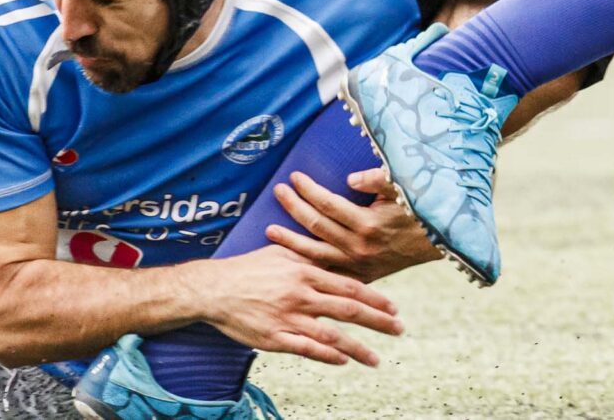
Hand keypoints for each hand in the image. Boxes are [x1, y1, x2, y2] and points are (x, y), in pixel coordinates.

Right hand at [194, 243, 402, 367]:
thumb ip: (311, 255)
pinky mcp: (273, 338)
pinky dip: (327, 356)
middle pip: (348, 310)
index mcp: (306, 272)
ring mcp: (288, 318)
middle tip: (399, 328)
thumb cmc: (250, 268)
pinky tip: (343, 361)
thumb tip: (336, 253)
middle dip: (378, 321)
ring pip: (331, 335)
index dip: (375, 298)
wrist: (214, 289)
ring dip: (358, 348)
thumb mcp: (283, 252)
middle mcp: (301, 295)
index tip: (394, 307)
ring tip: (376, 359)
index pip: (350, 286)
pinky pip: (305, 349)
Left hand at [264, 166, 439, 282]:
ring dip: (290, 240)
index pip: (328, 203)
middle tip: (278, 191)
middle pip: (316, 225)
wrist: (441, 241)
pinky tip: (291, 259)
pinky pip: (327, 271)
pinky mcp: (361, 274)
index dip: (309, 189)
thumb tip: (349, 180)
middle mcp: (358, 246)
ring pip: (314, 253)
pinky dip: (307, 265)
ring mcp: (357, 264)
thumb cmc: (421, 209)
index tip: (294, 176)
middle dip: (294, 206)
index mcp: (368, 224)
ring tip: (269, 230)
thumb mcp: (404, 189)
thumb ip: (377, 181)